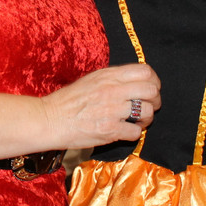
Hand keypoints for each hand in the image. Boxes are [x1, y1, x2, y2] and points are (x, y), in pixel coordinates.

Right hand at [42, 63, 159, 147]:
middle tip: (149, 107)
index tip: (151, 89)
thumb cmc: (68, 101)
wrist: (50, 119)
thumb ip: (112, 79)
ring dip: (147, 119)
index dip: (154, 81)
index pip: (145, 72)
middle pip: (151, 90)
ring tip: (138, 122)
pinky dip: (134, 133)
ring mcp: (112, 110)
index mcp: (108, 75)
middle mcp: (113, 90)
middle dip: (155, 101)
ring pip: (147, 112)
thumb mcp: (91, 80)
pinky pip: (136, 132)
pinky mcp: (110, 130)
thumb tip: (133, 82)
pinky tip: (125, 132)